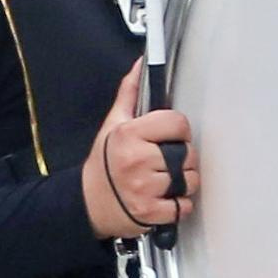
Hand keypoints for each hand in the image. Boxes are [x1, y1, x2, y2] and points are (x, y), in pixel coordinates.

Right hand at [83, 63, 196, 239]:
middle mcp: (137, 160)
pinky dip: (179, 205)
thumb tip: (141, 65)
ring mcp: (144, 188)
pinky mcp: (150, 212)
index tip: (170, 137)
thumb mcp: (112, 125)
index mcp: (130, 135)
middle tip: (164, 163)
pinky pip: (183, 206)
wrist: (88, 203)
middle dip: (181, 159)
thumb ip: (130, 94)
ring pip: (189, 180)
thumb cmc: (103, 164)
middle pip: (187, 153)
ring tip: (164, 181)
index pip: (177, 124)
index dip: (178, 131)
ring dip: (183, 183)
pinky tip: (164, 199)